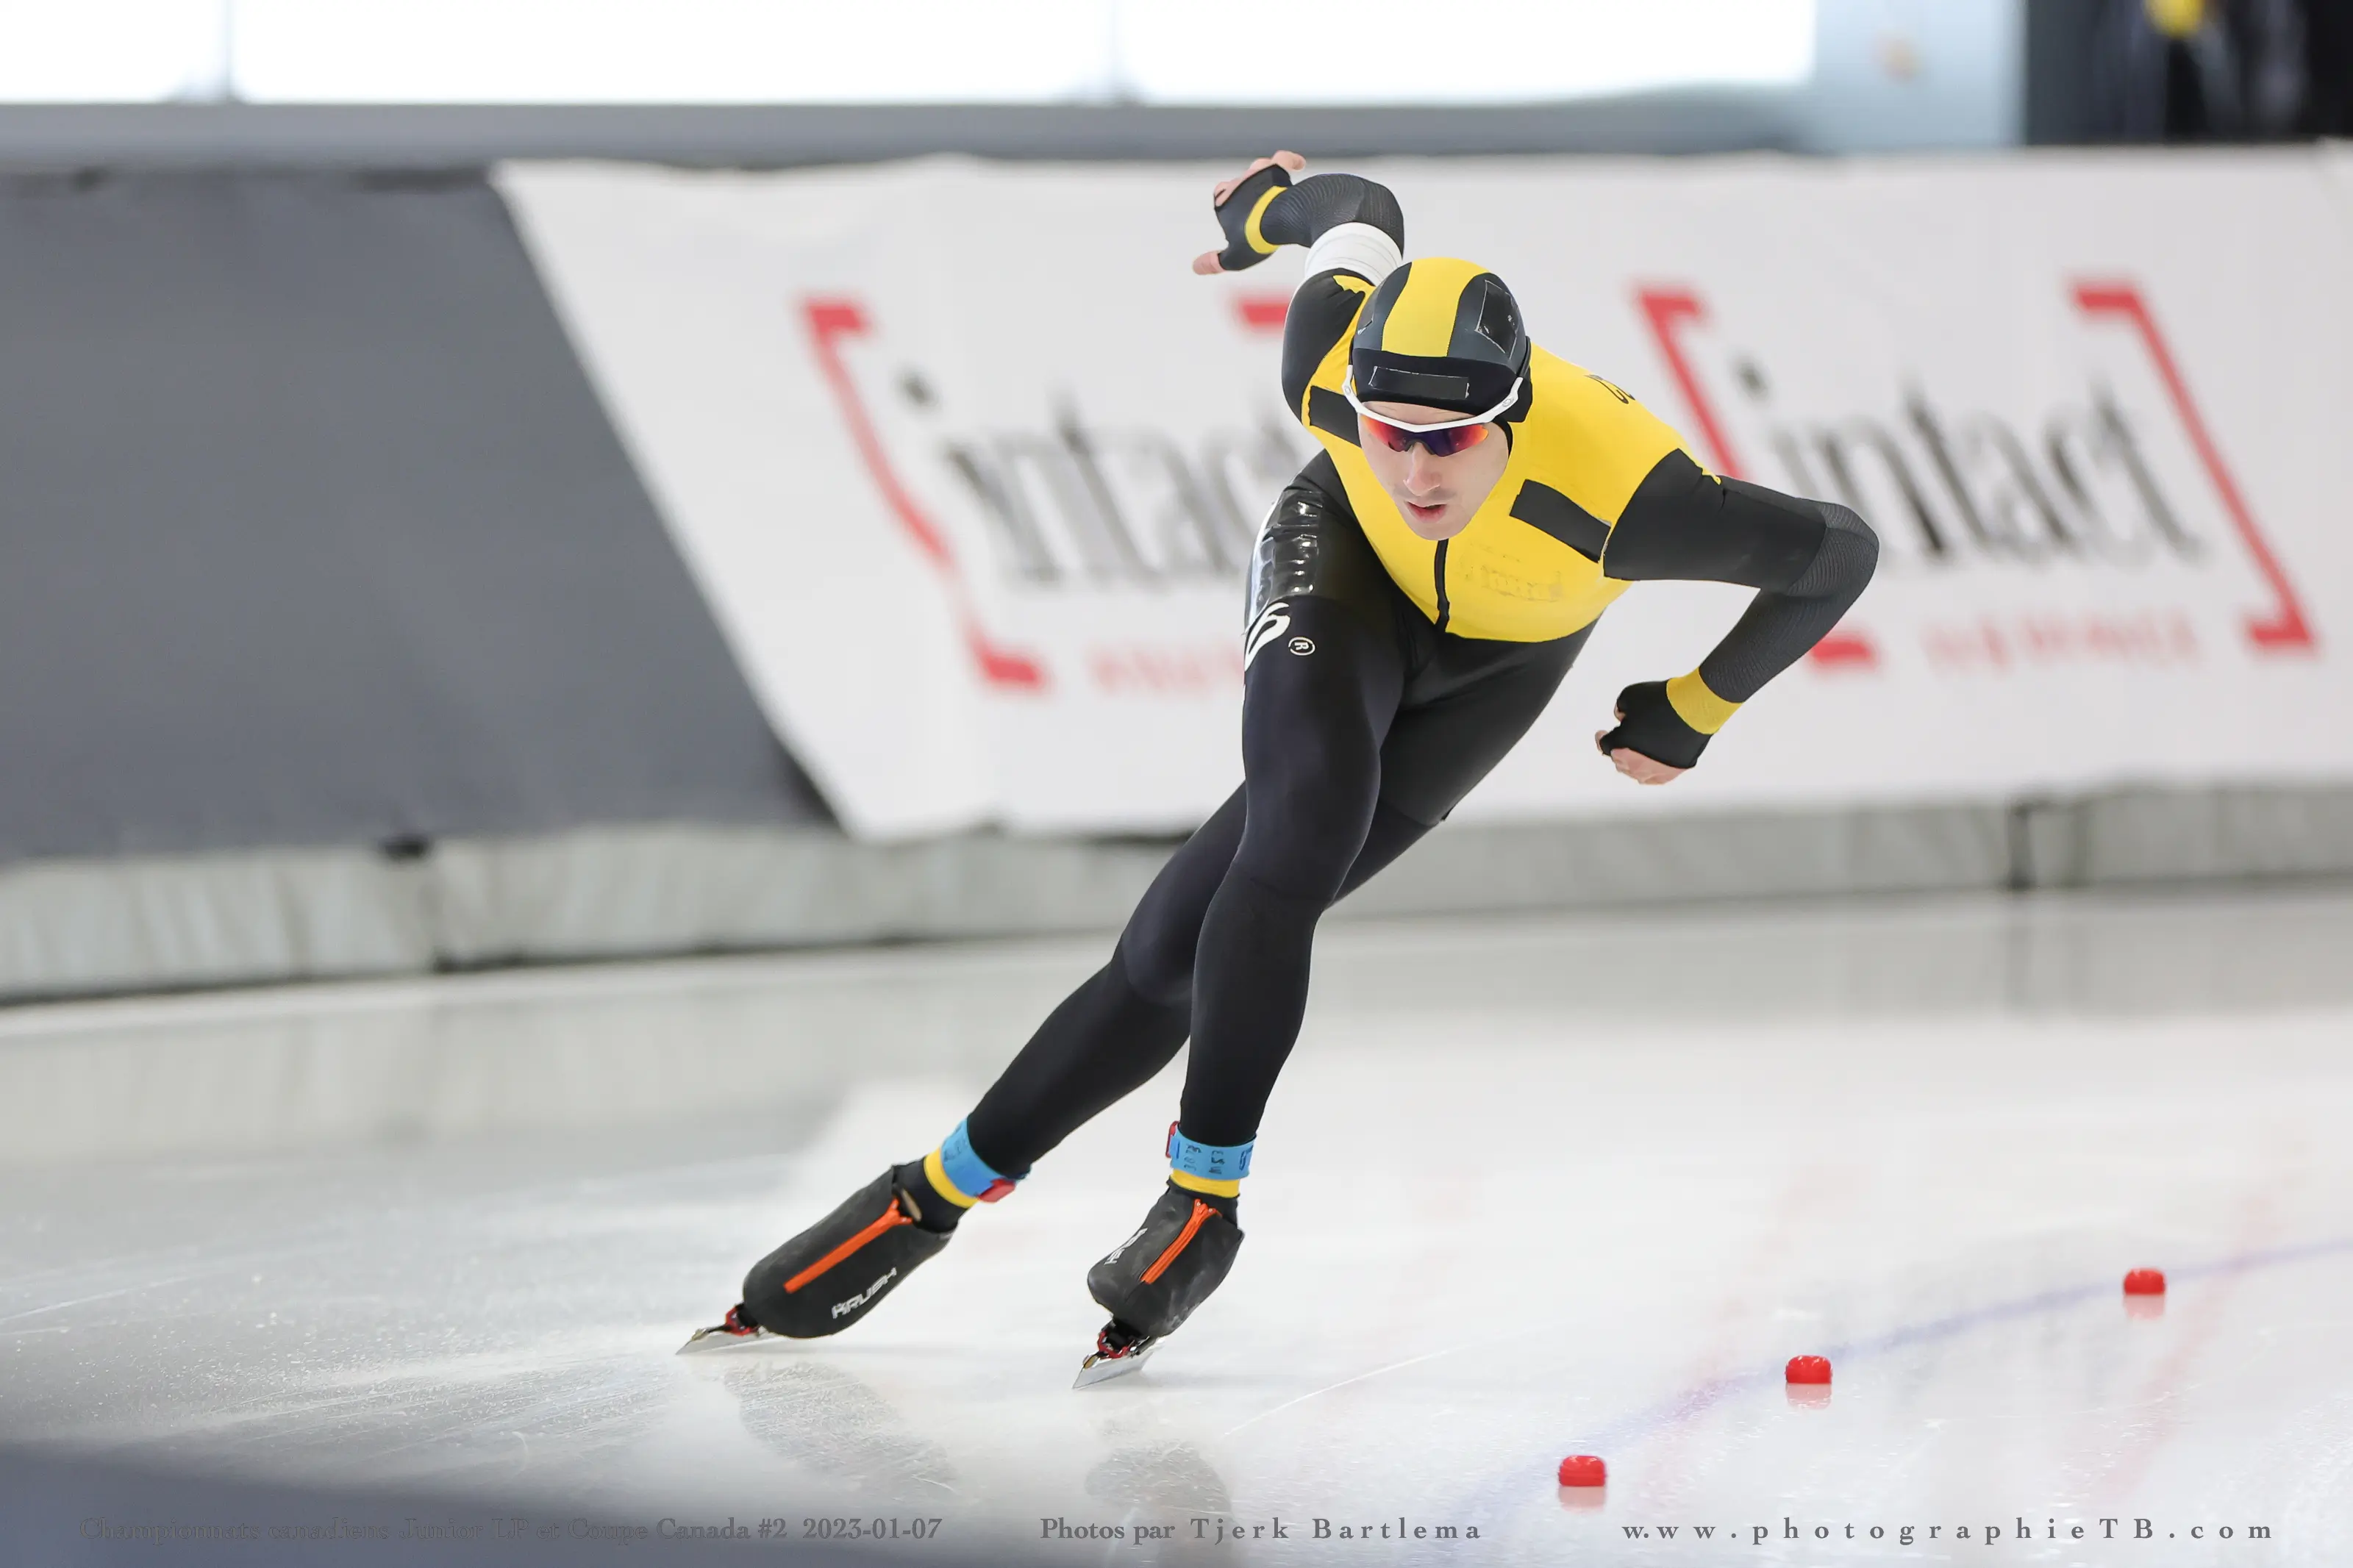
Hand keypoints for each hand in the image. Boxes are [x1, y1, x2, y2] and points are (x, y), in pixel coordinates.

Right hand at [1191, 150, 1306, 275]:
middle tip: (1256, 207)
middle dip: (1245, 193)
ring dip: (1262, 176)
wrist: (1279, 218)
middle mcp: (1238, 184)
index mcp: (1224, 201)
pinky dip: (1291, 161)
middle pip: (1238, 184)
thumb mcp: (1234, 257)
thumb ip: (1216, 262)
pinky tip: (1299, 165)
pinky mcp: (1277, 169)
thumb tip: (1196, 268)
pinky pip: (1282, 159)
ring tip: (1270, 185)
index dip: (1227, 205)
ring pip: (1257, 169)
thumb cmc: (1256, 237)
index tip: (1236, 217)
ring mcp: (1257, 174)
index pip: (1221, 198)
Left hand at [1595, 705, 1688, 785]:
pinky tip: (1650, 766)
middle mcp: (1637, 764)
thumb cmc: (1662, 701)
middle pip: (1620, 761)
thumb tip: (1622, 717)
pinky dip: (1650, 771)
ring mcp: (1656, 770)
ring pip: (1637, 773)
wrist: (1695, 708)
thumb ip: (1620, 709)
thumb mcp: (1630, 696)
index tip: (1602, 733)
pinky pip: (1656, 777)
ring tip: (1634, 754)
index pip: (1604, 745)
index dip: (1602, 738)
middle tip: (1621, 741)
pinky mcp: (1674, 771)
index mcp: (1621, 745)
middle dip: (1618, 750)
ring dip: (1632, 763)